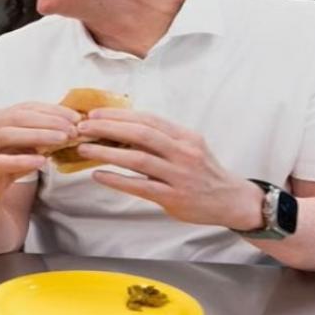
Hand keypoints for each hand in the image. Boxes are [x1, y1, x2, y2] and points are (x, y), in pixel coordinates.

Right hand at [0, 103, 80, 202]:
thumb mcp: (24, 147)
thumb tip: (72, 129)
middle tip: (72, 128)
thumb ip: (41, 136)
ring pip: (8, 134)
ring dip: (38, 135)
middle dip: (49, 121)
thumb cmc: (4, 165)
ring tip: (62, 139)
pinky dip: (21, 160)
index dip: (53, 110)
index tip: (76, 117)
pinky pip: (0, 161)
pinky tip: (41, 162)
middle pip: (19, 116)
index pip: (28, 107)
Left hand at [74, 109, 262, 230]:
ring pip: (138, 159)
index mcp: (185, 136)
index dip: (118, 115)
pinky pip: (140, 186)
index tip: (95, 113)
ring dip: (106, 152)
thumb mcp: (188, 147)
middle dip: (108, 128)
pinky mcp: (174, 197)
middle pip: (140, 134)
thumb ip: (161, 139)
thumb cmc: (202, 171)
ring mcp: (179, 176)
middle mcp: (183, 152)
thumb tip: (121, 127)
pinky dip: (116, 179)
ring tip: (83, 148)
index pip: (147, 119)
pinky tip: (98, 174)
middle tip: (83, 127)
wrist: (231, 200)